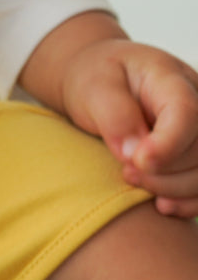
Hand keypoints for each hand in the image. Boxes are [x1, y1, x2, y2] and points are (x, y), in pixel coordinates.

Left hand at [59, 38, 197, 218]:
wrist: (100, 84)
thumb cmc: (95, 79)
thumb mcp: (92, 86)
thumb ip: (113, 114)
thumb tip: (132, 153)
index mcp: (169, 76)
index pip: (187, 112)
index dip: (168, 144)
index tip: (138, 162)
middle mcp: (197, 100)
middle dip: (166, 171)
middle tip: (126, 172)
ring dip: (176, 188)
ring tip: (135, 181)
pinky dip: (189, 201)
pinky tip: (162, 204)